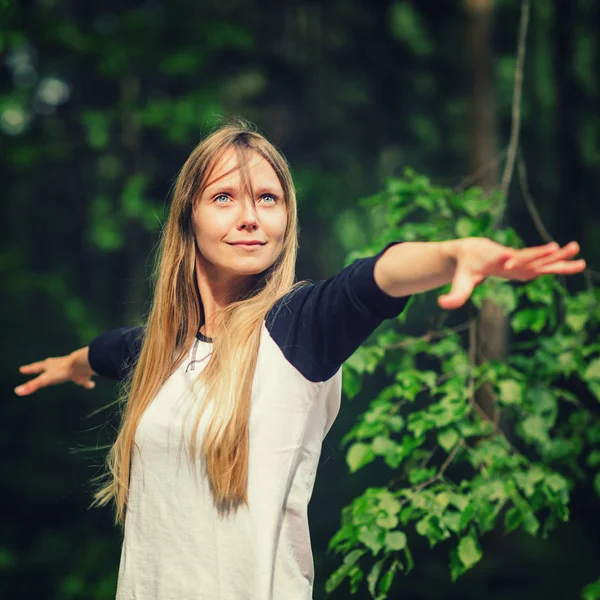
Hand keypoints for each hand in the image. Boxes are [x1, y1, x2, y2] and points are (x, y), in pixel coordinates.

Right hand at [15, 347, 95, 395]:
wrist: (83, 363)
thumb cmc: (64, 370)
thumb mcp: (46, 380)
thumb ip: (33, 385)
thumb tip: (17, 391)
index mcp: (50, 366)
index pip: (36, 367)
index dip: (29, 369)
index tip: (22, 369)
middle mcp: (61, 365)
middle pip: (51, 366)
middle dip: (46, 367)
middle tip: (43, 366)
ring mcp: (72, 368)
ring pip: (68, 371)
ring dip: (66, 373)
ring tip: (68, 376)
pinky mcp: (82, 372)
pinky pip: (84, 378)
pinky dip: (86, 382)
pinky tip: (91, 385)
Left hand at [438, 238, 585, 309]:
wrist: (470, 251)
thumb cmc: (464, 269)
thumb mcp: (459, 284)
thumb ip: (454, 296)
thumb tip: (441, 304)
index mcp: (493, 262)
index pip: (500, 260)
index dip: (505, 259)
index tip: (509, 256)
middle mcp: (510, 259)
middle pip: (526, 256)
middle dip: (538, 253)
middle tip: (554, 247)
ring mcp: (520, 260)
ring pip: (541, 258)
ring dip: (558, 255)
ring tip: (576, 248)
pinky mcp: (526, 263)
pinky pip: (546, 264)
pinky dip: (561, 264)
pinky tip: (580, 264)